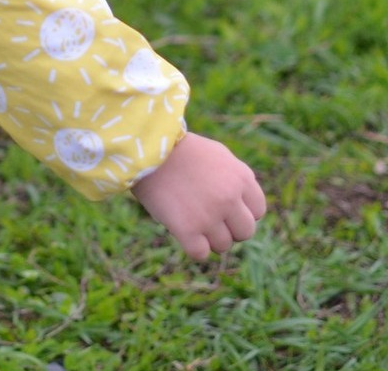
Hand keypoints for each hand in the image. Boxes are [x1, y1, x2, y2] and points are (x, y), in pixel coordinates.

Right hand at [131, 131, 265, 260]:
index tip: (221, 205)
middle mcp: (230, 198)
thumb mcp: (215, 155)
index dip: (239, 211)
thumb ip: (236, 179)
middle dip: (227, 227)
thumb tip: (247, 208)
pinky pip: (200, 254)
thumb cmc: (176, 148)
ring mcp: (209, 215)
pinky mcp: (188, 229)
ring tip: (188, 217)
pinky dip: (191, 246)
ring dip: (207, 237)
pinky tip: (180, 230)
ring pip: (222, 245)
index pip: (257, 211)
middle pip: (244, 232)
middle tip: (204, 214)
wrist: (142, 146)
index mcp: (240, 177)